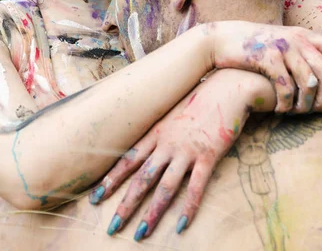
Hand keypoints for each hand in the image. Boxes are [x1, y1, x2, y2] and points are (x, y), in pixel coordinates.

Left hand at [89, 70, 255, 239]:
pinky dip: (189, 207)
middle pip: (142, 178)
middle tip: (112, 227)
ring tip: (141, 234)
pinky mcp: (208, 155)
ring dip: (153, 212)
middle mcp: (168, 143)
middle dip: (126, 204)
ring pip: (165, 186)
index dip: (112, 180)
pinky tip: (181, 225)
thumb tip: (147, 147)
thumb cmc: (199, 100)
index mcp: (157, 132)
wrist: (226, 88)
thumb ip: (160, 131)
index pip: (128, 160)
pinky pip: (196, 186)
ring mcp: (188, 150)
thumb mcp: (173, 113)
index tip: (95, 197)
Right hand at [205, 21, 321, 111]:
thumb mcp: (278, 40)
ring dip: (304, 104)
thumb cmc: (251, 44)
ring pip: (309, 82)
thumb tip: (317, 69)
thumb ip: (298, 48)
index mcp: (302, 35)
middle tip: (315, 108)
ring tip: (296, 112)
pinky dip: (286, 103)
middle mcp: (296, 40)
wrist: (220, 39)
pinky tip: (280, 109)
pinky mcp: (268, 59)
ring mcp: (282, 48)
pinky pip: (286, 88)